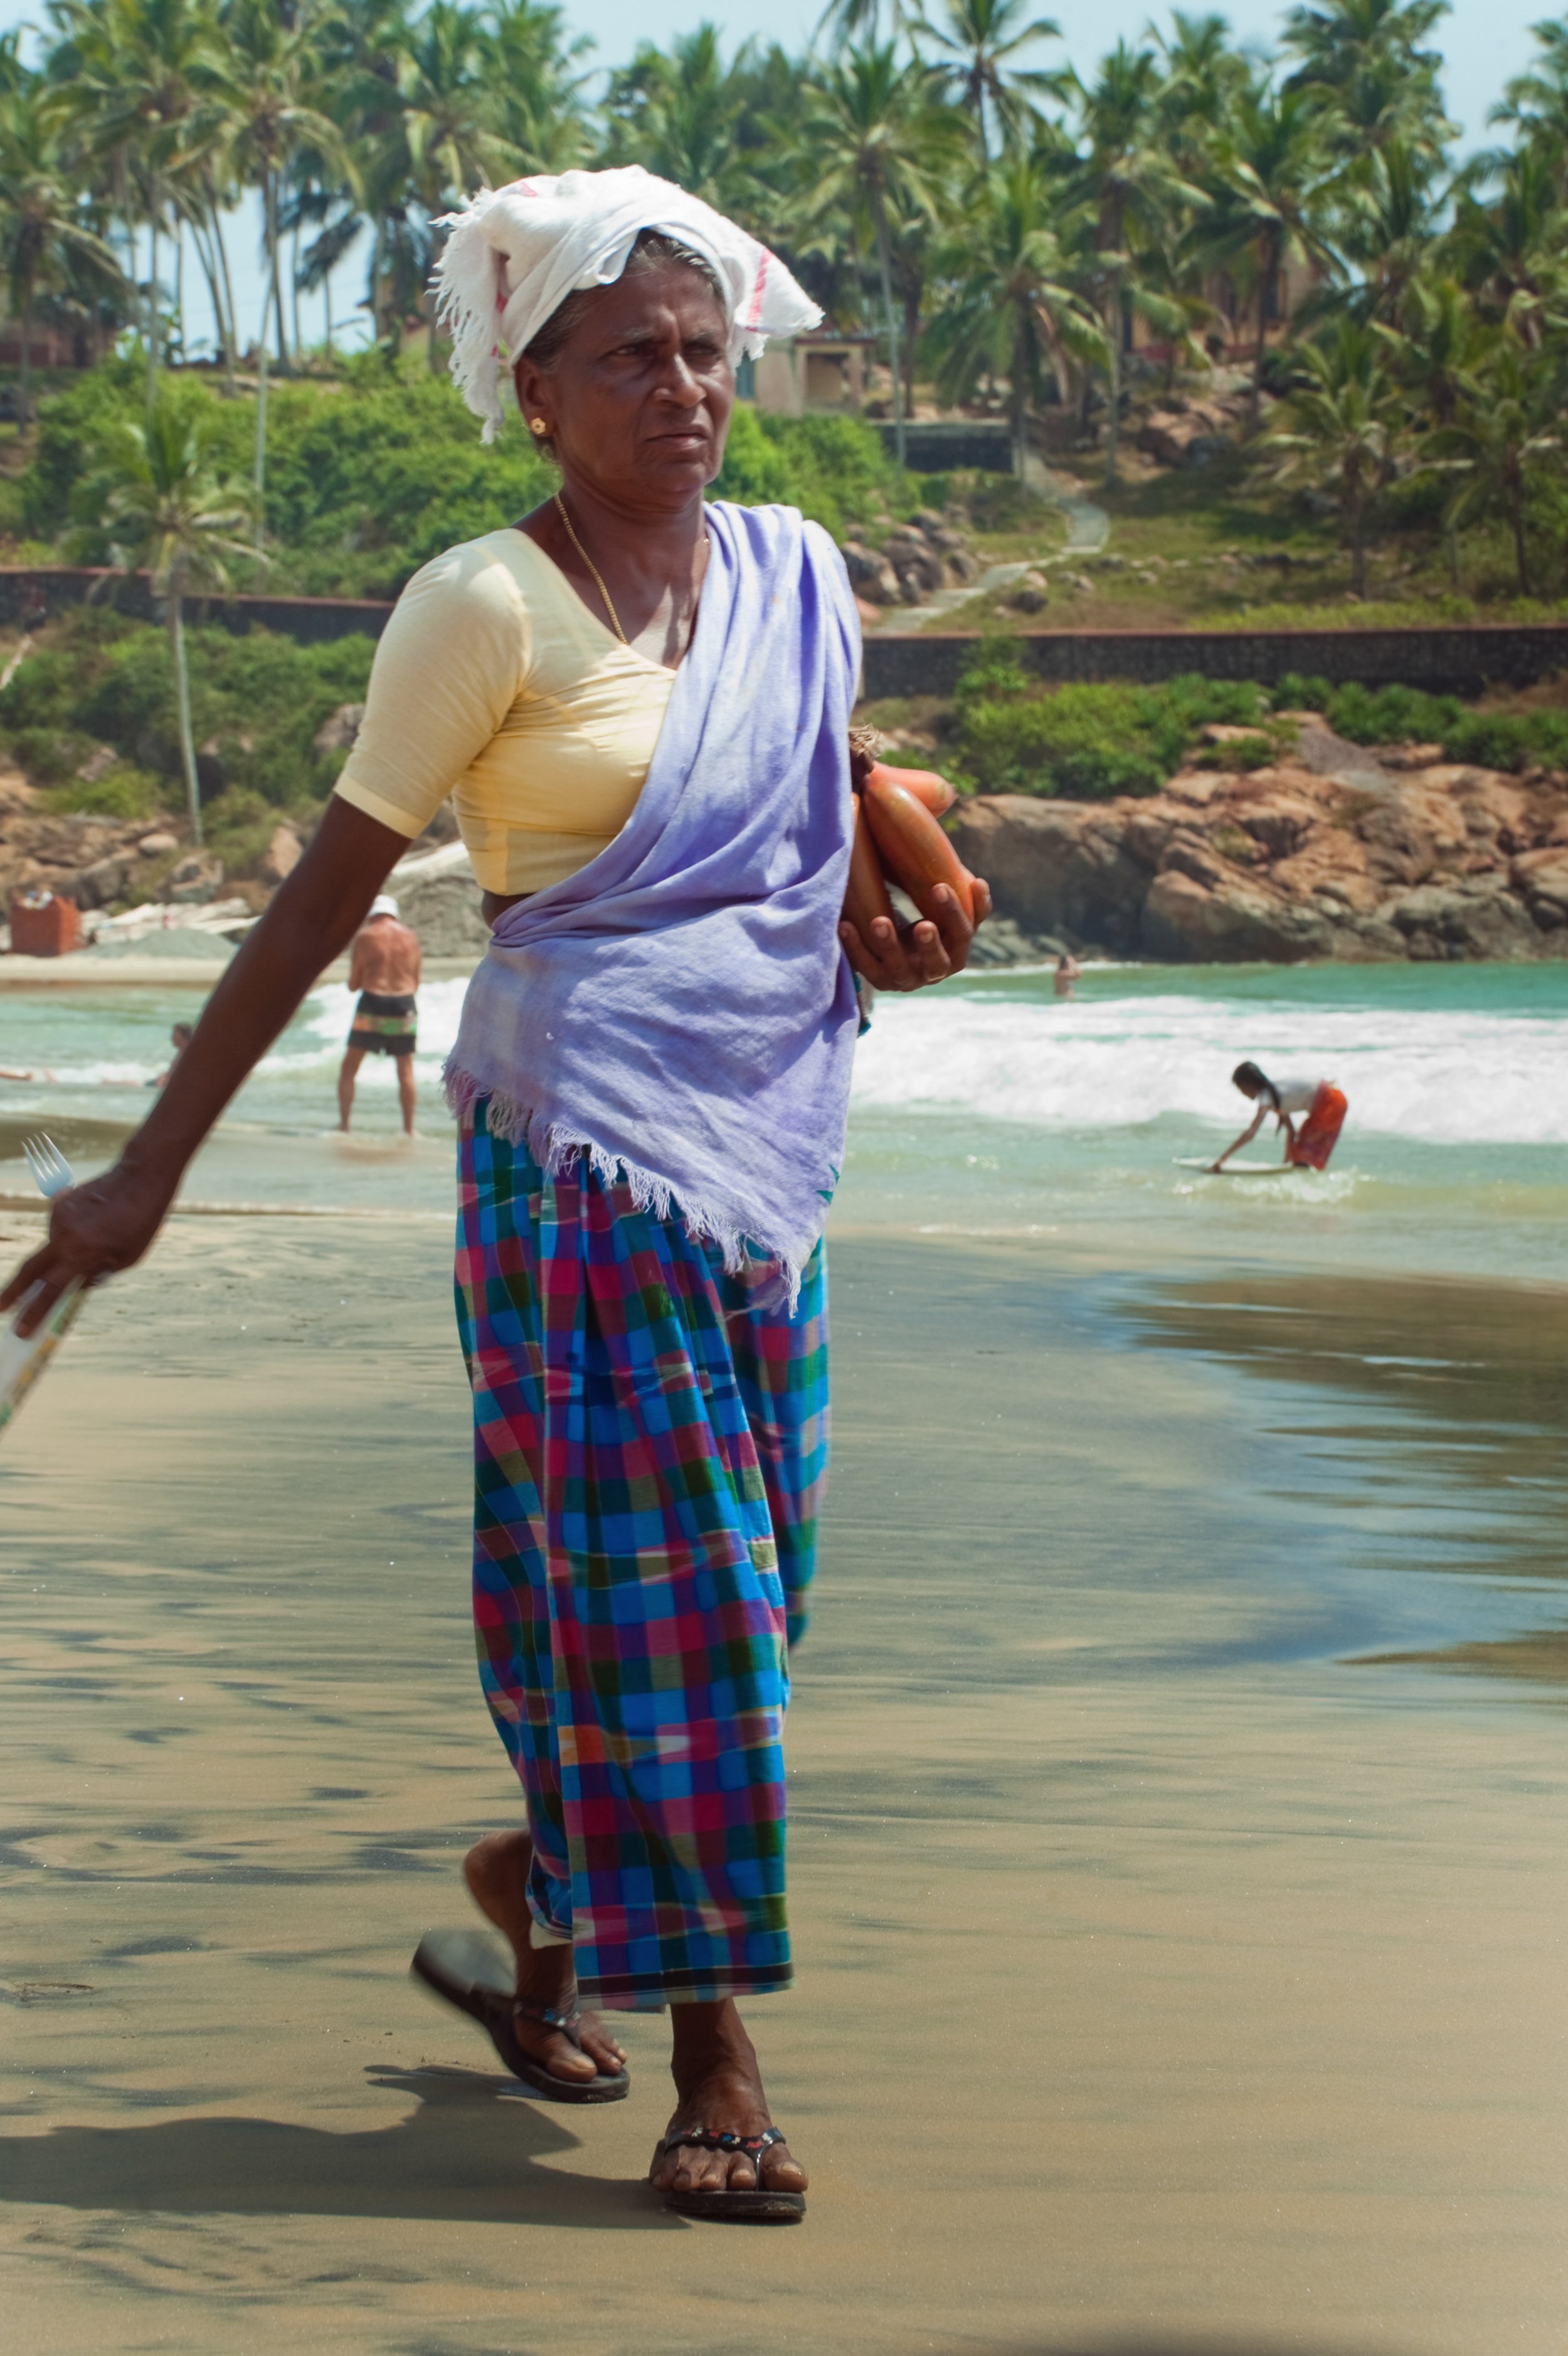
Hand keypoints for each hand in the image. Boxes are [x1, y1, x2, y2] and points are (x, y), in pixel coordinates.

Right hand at [0, 1155, 176, 1336]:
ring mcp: (58, 1217)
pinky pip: (61, 1228)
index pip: (51, 1290)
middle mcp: (64, 1235)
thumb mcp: (127, 1258)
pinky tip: (98, 1221)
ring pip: (53, 1246)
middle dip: (13, 1292)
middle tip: (1, 1308)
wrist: (140, 1176)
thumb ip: (97, 1274)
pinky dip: (74, 1233)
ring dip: (67, 1252)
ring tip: (102, 1235)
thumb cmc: (141, 1221)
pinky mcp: (59, 1203)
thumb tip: (72, 1287)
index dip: (34, 1313)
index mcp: (83, 1253)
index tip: (19, 1330)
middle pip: (30, 1269)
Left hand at [840, 876, 991, 991]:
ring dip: (889, 946)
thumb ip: (967, 897)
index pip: (963, 934)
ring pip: (899, 969)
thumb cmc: (934, 919)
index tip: (939, 887)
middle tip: (923, 925)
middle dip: (930, 944)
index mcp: (958, 951)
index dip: (954, 913)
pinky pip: (867, 968)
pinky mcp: (882, 982)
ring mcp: (908, 980)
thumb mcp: (951, 910)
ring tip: (878, 922)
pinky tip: (845, 925)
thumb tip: (977, 883)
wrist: (907, 946)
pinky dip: (855, 948)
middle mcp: (936, 971)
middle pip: (937, 962)